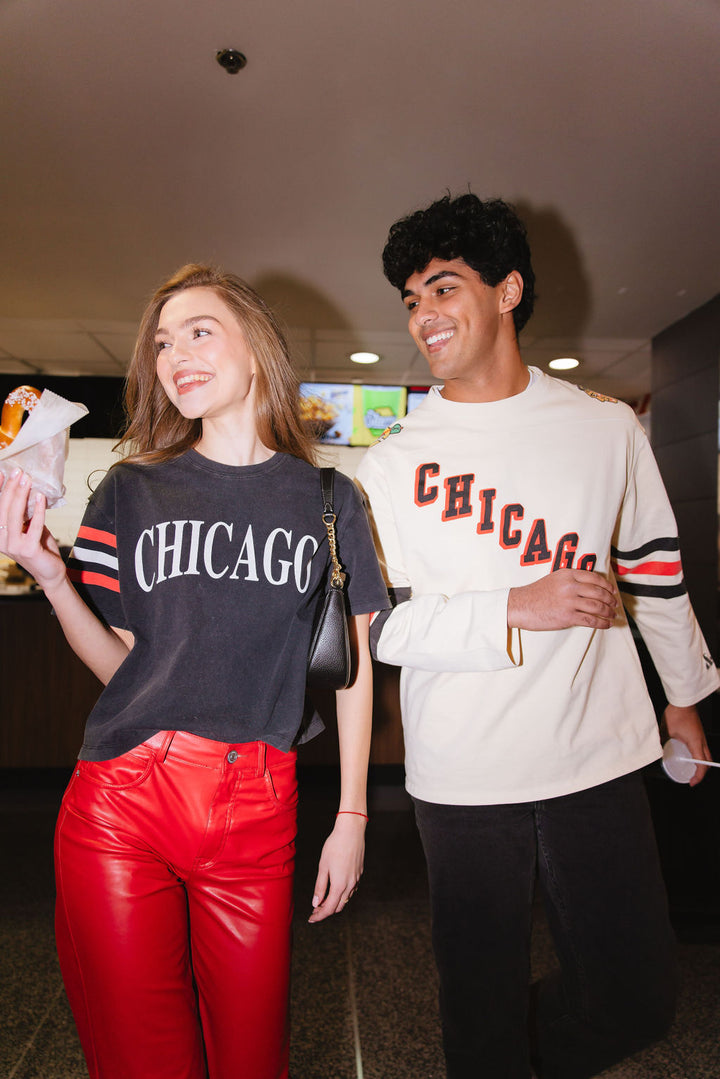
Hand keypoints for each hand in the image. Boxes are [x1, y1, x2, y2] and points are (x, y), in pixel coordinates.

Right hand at [0, 469, 66, 593]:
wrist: (50, 573)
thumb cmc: (40, 548)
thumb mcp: (29, 527)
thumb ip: (25, 513)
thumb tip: (26, 490)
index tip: (2, 472)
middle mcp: (2, 540)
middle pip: (4, 508)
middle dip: (11, 488)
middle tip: (18, 472)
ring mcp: (13, 546)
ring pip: (15, 515)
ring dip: (21, 494)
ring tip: (27, 479)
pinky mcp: (28, 550)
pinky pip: (33, 525)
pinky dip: (37, 509)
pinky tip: (40, 497)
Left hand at [308, 814, 365, 922]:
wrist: (351, 831)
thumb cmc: (335, 846)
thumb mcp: (323, 866)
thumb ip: (320, 886)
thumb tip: (316, 903)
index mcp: (339, 885)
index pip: (329, 908)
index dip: (319, 915)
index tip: (311, 918)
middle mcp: (350, 885)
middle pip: (338, 907)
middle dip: (326, 911)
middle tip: (315, 909)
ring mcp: (356, 879)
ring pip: (346, 899)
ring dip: (335, 903)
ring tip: (323, 900)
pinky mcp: (360, 873)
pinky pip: (351, 890)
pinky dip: (342, 894)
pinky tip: (335, 888)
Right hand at [507, 569, 616, 630]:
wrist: (520, 605)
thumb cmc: (536, 593)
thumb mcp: (554, 579)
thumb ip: (571, 580)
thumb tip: (591, 587)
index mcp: (568, 574)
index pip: (595, 578)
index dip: (607, 586)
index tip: (613, 591)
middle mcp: (570, 586)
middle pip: (599, 592)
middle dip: (611, 600)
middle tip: (615, 604)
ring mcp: (569, 602)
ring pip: (597, 606)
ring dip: (608, 612)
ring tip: (612, 615)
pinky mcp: (567, 617)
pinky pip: (591, 620)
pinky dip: (602, 623)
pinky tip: (606, 624)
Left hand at [662, 703, 710, 786]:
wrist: (683, 701)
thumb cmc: (676, 714)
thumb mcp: (666, 730)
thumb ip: (662, 741)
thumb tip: (657, 750)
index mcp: (695, 743)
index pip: (702, 764)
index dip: (699, 776)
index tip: (692, 782)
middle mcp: (701, 741)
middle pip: (708, 761)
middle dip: (702, 771)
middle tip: (692, 777)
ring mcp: (701, 736)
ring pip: (706, 754)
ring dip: (701, 763)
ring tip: (690, 767)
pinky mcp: (699, 732)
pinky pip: (702, 747)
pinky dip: (698, 754)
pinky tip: (688, 754)